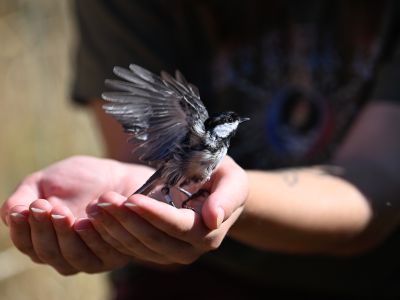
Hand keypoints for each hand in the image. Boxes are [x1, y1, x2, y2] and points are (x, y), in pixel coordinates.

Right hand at [1, 155, 153, 274]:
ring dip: (64, 234)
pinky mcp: (114, 256)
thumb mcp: (47, 181)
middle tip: (44, 206)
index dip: (22, 228)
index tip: (26, 207)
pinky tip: (88, 217)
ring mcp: (90, 258)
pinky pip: (100, 253)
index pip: (27, 243)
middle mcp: (64, 254)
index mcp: (44, 239)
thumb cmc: (80, 179)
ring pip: (72, 257)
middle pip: (47, 253)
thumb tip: (10, 214)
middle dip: (42, 229)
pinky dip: (92, 236)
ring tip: (61, 210)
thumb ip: (24, 196)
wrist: (120, 176)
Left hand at [86, 156, 247, 264]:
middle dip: (127, 220)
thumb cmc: (224, 179)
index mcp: (208, 232)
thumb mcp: (232, 180)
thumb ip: (227, 197)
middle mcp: (190, 249)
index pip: (177, 226)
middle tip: (104, 200)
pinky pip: (132, 248)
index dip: (154, 214)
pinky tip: (97, 219)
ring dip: (114, 228)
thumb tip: (214, 217)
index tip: (132, 198)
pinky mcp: (156, 252)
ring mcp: (172, 254)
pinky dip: (113, 235)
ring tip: (96, 207)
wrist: (218, 194)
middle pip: (153, 239)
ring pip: (138, 247)